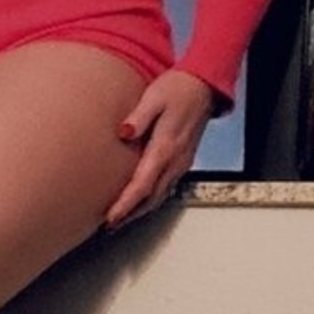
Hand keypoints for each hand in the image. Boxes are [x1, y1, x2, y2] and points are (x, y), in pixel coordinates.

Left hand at [104, 70, 216, 228]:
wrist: (204, 87)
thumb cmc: (177, 89)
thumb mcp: (154, 96)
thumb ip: (139, 116)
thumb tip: (125, 132)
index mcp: (166, 147)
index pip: (143, 184)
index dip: (126, 203)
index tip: (111, 217)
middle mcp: (175, 160)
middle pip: (151, 197)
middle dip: (130, 214)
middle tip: (109, 225)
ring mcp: (181, 163)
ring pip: (159, 196)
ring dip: (139, 211)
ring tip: (119, 220)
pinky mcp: (182, 161)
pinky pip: (166, 187)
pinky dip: (150, 200)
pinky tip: (139, 202)